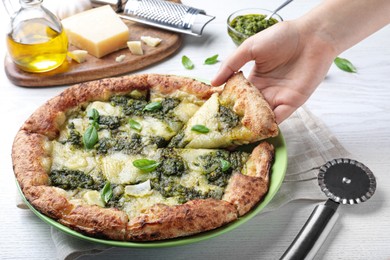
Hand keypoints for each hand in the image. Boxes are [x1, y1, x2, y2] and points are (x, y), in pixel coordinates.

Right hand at [212, 21, 335, 122]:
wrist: (311, 36)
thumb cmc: (282, 37)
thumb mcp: (249, 47)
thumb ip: (231, 64)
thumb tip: (213, 82)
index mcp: (255, 79)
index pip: (238, 96)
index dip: (228, 104)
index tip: (216, 112)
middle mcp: (266, 91)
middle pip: (249, 109)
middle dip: (239, 118)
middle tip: (224, 128)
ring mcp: (279, 98)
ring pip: (262, 116)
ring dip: (252, 124)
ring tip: (237, 133)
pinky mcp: (292, 103)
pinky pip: (278, 118)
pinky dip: (268, 125)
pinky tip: (257, 130)